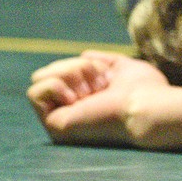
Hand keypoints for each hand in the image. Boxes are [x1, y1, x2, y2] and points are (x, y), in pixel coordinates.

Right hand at [27, 51, 172, 147]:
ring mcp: (61, 119)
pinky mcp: (53, 124)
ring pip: (39, 78)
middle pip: (48, 71)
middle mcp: (72, 110)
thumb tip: (84, 55)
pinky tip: (78, 98)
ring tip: (91, 90)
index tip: (107, 77)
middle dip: (74, 67)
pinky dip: (55, 85)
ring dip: (68, 73)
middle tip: (100, 84)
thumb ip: (104, 61)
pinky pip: (34, 92)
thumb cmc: (146, 90)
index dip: (83, 65)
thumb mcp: (123, 68)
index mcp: (87, 98)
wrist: (147, 108)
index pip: (65, 70)